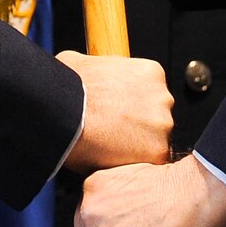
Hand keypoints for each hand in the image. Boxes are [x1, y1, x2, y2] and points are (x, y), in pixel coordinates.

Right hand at [57, 51, 172, 171]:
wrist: (62, 111)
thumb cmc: (67, 89)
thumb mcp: (82, 62)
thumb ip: (100, 68)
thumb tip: (92, 73)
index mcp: (151, 73)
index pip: (150, 95)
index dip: (132, 108)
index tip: (117, 115)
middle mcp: (163, 96)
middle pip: (156, 118)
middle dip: (137, 126)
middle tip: (112, 132)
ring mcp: (163, 124)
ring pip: (154, 141)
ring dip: (136, 146)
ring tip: (108, 146)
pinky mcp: (158, 150)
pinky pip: (150, 162)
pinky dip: (133, 163)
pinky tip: (112, 157)